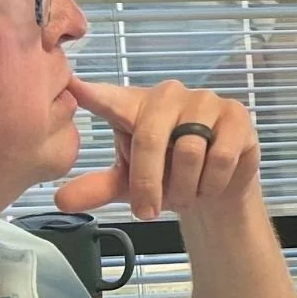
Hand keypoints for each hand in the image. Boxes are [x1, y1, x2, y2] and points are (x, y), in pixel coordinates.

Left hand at [57, 77, 260, 220]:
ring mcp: (204, 101)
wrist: (215, 189)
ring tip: (186, 194)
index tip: (72, 85)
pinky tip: (210, 186)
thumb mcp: (129, 185)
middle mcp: (167, 96)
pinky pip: (220, 156)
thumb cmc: (168, 177)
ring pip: (189, 152)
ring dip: (185, 187)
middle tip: (148, 212)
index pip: (109, 99)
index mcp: (134, 107)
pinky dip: (212, 183)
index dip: (92, 93)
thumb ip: (98, 187)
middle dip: (148, 183)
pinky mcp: (235, 115)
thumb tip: (61, 200)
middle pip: (150, 138)